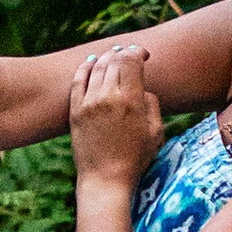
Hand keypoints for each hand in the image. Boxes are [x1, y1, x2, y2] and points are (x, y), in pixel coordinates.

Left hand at [68, 44, 162, 189]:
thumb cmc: (136, 159)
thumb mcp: (156, 132)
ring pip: (96, 68)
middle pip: (114, 61)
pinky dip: (84, 67)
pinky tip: (90, 61)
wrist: (105, 180)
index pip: (131, 61)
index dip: (137, 52)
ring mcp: (88, 103)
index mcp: (131, 101)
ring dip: (105, 57)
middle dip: (123, 53)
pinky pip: (78, 81)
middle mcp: (108, 97)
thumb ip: (152, 104)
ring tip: (112, 53)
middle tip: (128, 51)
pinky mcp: (75, 111)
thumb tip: (142, 87)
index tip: (143, 53)